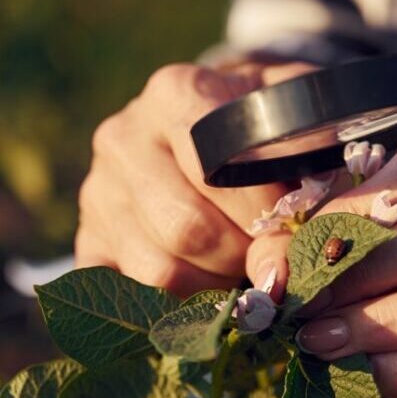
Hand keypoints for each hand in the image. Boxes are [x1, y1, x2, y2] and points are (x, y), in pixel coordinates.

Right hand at [75, 62, 313, 295]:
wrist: (214, 123)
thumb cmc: (262, 121)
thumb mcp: (293, 110)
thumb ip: (307, 150)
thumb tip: (295, 224)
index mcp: (174, 92)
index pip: (214, 166)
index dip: (259, 206)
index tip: (290, 220)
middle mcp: (123, 138)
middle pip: (186, 227)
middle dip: (242, 253)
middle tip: (272, 253)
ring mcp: (99, 193)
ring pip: (160, 270)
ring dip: (216, 284)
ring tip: (243, 265)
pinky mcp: (89, 241)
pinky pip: (133, 296)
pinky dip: (179, 305)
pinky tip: (208, 287)